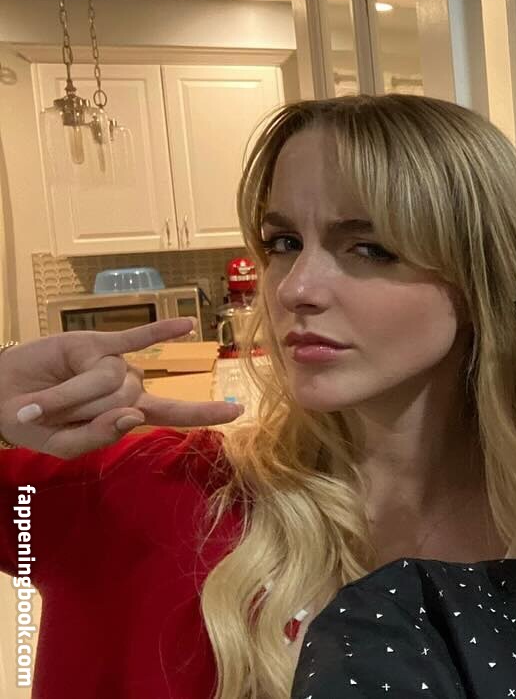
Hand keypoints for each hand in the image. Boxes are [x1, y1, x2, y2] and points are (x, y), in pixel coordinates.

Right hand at [0, 319, 242, 457]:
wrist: (1, 396)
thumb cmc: (35, 424)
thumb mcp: (63, 445)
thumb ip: (97, 437)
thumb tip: (133, 417)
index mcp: (126, 414)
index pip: (173, 415)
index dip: (205, 413)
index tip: (237, 410)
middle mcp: (127, 386)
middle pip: (127, 399)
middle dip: (85, 411)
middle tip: (52, 414)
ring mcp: (114, 362)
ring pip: (112, 378)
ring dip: (75, 393)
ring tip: (48, 399)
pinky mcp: (97, 342)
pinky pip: (134, 336)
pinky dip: (160, 331)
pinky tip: (188, 324)